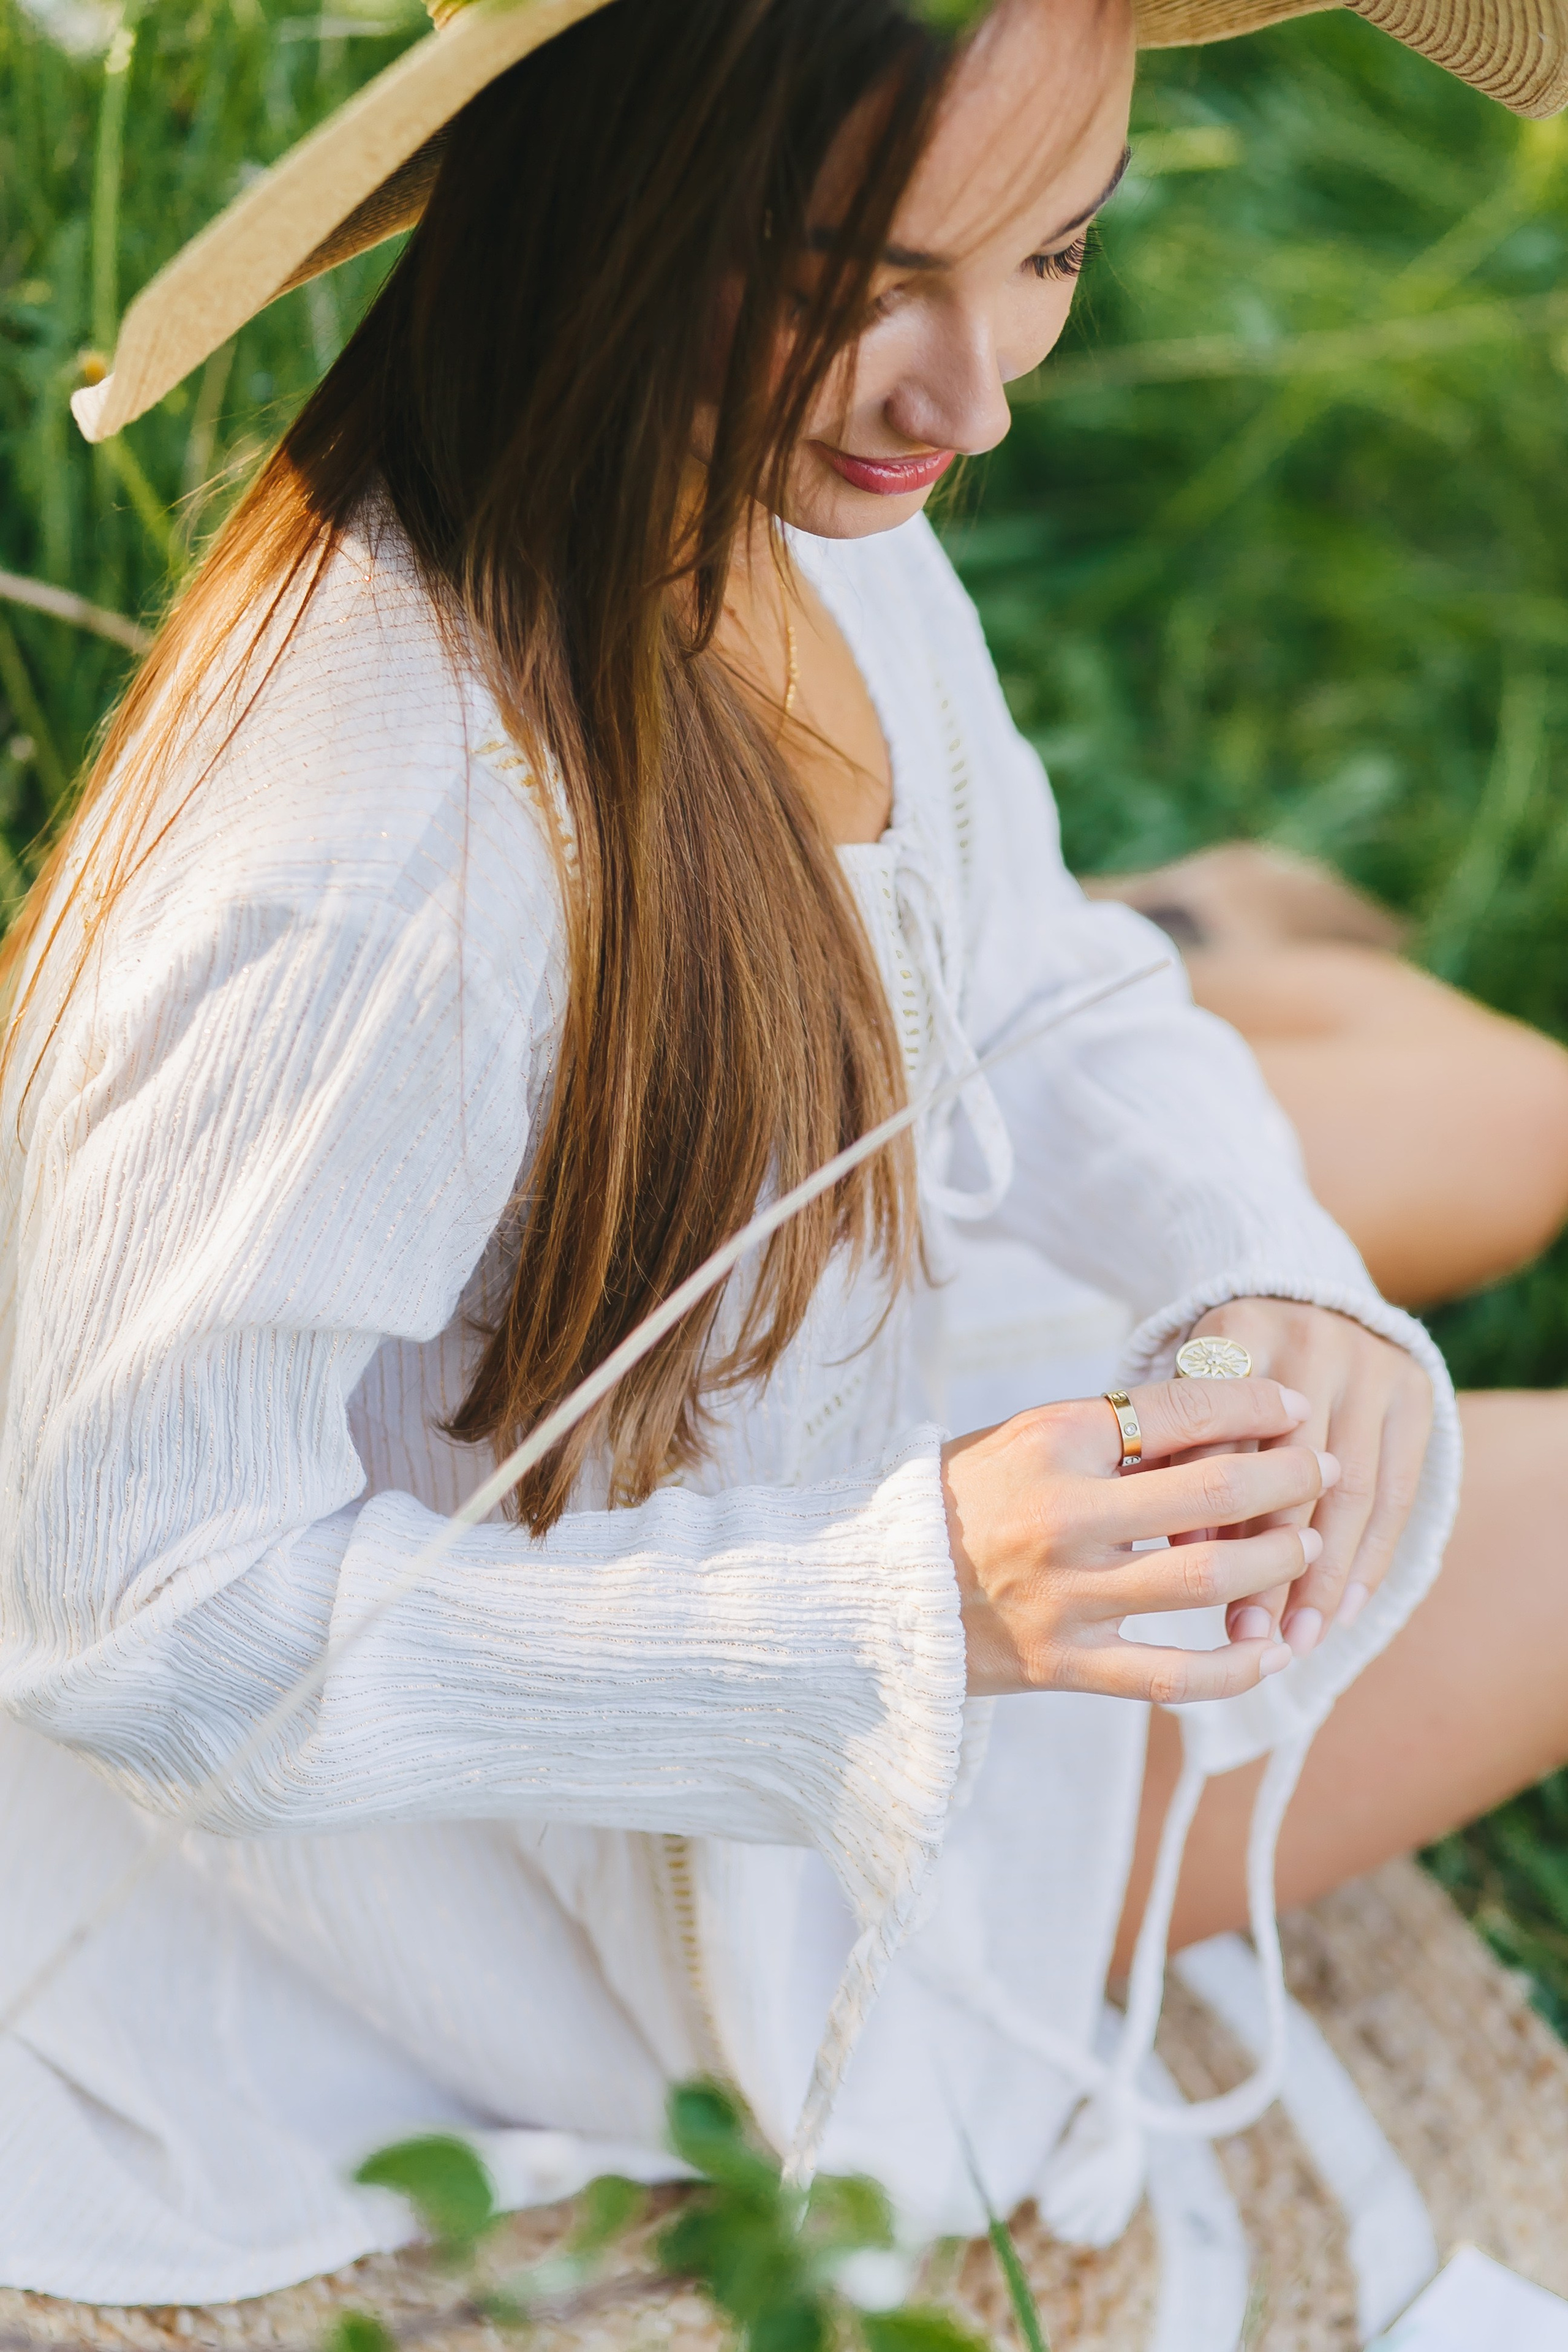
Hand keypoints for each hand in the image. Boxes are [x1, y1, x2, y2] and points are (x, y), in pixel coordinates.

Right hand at [942, 1378, 1336, 1699]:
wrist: (876, 1589)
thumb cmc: (963, 1500)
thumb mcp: (1028, 1439)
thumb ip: (1115, 1434)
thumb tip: (1223, 1423)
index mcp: (1052, 1441)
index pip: (1181, 1409)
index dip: (1255, 1402)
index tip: (1293, 1406)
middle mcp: (1062, 1515)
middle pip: (1211, 1488)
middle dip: (1286, 1475)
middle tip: (1321, 1468)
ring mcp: (1066, 1596)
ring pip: (1207, 1576)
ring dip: (1275, 1558)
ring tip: (1305, 1544)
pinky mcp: (1064, 1665)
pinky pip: (1173, 1676)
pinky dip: (1235, 1669)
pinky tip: (1271, 1653)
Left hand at [1183, 1298, 1432, 1658]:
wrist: (1307, 1297)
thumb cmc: (1224, 1367)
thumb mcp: (1187, 1387)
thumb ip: (1180, 1452)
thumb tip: (1184, 1550)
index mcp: (1238, 1329)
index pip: (1219, 1430)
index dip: (1205, 1505)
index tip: (1184, 1574)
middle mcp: (1312, 1341)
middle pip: (1293, 1471)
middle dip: (1270, 1562)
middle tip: (1248, 1632)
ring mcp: (1373, 1366)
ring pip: (1353, 1493)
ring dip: (1326, 1578)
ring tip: (1296, 1639)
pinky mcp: (1416, 1394)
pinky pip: (1399, 1494)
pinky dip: (1370, 1561)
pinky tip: (1342, 1613)